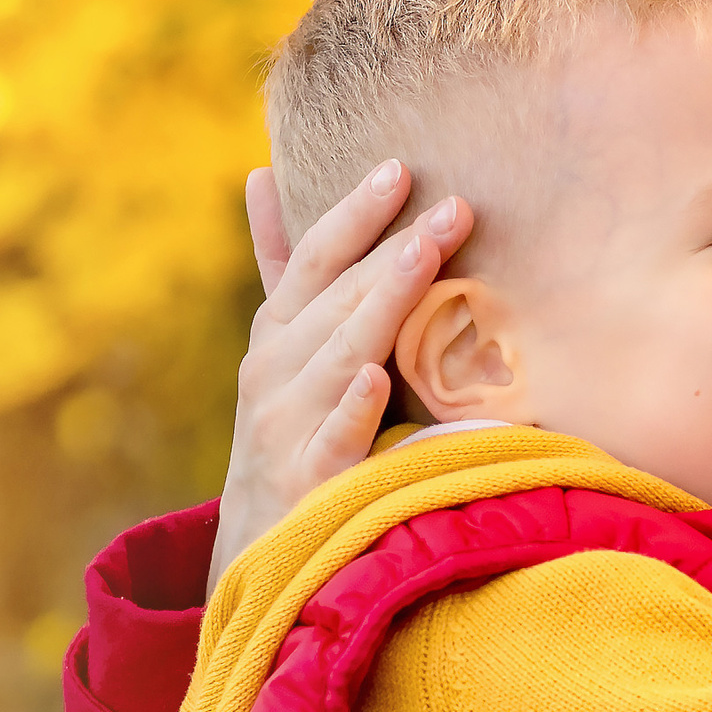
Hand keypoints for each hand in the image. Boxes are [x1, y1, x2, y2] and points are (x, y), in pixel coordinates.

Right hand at [211, 162, 473, 587]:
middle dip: (395, 248)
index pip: (314, 260)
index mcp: (275, 335)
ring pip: (340, 355)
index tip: (400, 168)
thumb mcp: (280, 344)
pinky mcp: (308, 481)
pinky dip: (350, 408)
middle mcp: (275, 372)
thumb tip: (262, 173)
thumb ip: (281, 265)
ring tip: (424, 257)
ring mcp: (286, 426)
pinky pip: (333, 439)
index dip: (354, 213)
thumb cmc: (287, 425)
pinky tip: (373, 379)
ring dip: (382, 304)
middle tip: (453, 207)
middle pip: (338, 299)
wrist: (258, 542)